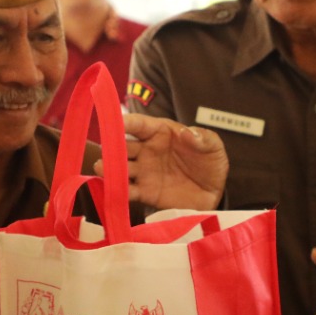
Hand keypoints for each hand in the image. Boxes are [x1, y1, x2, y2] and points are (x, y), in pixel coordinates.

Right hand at [106, 114, 227, 209]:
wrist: (213, 192)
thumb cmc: (210, 162)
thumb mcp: (213, 146)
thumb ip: (203, 138)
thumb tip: (188, 134)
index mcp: (159, 132)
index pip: (138, 124)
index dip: (125, 122)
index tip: (115, 122)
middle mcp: (146, 150)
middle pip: (122, 146)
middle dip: (111, 146)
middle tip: (105, 149)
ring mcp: (143, 172)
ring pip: (119, 168)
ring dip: (109, 168)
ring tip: (102, 168)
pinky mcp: (145, 193)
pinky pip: (127, 191)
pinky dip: (117, 191)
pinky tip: (111, 191)